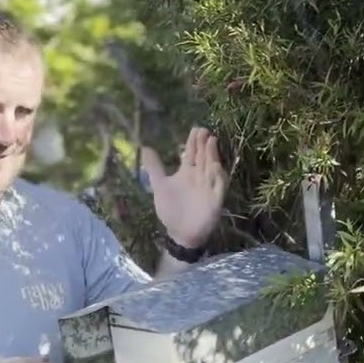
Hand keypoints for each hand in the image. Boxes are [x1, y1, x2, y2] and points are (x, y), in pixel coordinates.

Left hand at [141, 126, 228, 247]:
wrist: (180, 233)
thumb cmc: (171, 209)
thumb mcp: (160, 185)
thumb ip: (154, 167)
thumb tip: (144, 147)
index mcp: (187, 172)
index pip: (192, 153)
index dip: (194, 141)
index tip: (196, 128)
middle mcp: (200, 176)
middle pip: (203, 157)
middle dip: (204, 144)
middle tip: (205, 131)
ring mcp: (209, 187)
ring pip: (212, 168)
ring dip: (212, 155)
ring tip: (211, 142)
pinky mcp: (215, 199)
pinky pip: (219, 186)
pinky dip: (218, 177)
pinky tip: (215, 166)